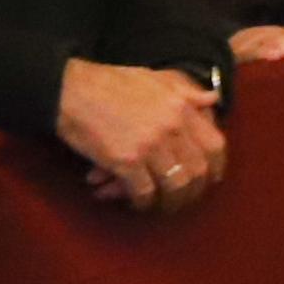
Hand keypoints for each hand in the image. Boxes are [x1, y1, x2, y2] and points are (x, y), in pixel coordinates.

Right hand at [55, 57, 227, 210]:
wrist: (68, 89)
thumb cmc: (110, 82)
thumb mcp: (156, 78)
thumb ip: (186, 91)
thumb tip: (213, 99)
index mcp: (183, 106)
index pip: (215, 145)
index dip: (216, 167)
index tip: (209, 178)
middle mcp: (172, 127)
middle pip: (197, 171)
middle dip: (193, 190)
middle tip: (183, 198)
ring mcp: (150, 145)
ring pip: (175, 185)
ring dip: (169, 201)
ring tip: (161, 205)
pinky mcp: (125, 161)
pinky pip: (144, 192)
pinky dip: (143, 202)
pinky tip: (138, 204)